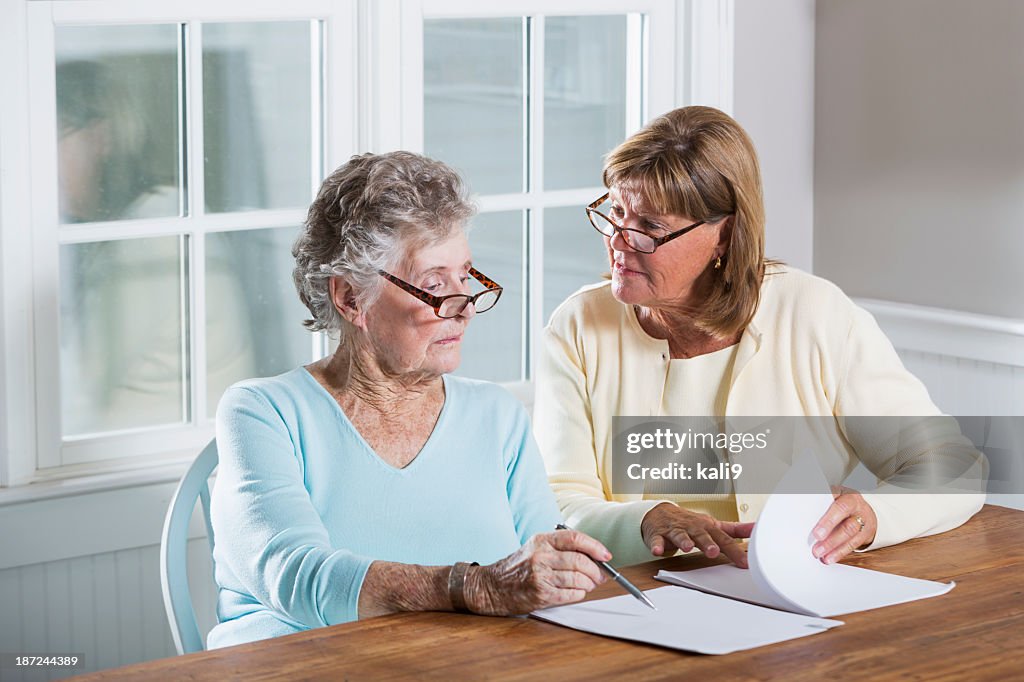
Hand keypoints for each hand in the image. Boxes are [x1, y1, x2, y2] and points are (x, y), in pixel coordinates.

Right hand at [466, 529, 609, 614]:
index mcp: (541, 540)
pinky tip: (575, 592)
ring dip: (588, 584)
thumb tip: (593, 556)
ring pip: (578, 579)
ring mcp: (540, 575)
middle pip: (580, 561)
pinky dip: (578, 594)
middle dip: (596, 570)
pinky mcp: (540, 594)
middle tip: (600, 576)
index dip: (595, 547)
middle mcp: (540, 556)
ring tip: (587, 585)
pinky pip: (570, 594)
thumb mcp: (535, 548)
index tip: (606, 555)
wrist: (492, 586)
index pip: (575, 538)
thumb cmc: (518, 567)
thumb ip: (560, 548)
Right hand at [641, 502, 753, 567]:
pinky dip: (656, 545)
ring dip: (683, 541)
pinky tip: (657, 551)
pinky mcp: (659, 535)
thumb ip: (735, 530)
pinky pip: (657, 540)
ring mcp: (676, 530)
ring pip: (680, 535)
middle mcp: (693, 528)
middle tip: (713, 551)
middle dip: (707, 543)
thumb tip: (755, 529)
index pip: (723, 539)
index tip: (744, 563)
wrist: (660, 513)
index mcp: (708, 528)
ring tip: (686, 548)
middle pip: (701, 535)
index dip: (734, 551)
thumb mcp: (714, 525)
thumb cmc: (690, 523)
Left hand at [811, 486, 877, 563]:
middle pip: (847, 524)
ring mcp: (863, 521)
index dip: (829, 520)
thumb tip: (803, 514)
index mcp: (848, 496)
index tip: (817, 533)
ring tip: (820, 555)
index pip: (840, 507)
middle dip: (831, 537)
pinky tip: (829, 558)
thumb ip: (822, 503)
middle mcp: (857, 508)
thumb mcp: (834, 496)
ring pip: (850, 535)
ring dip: (834, 547)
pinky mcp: (865, 534)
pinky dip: (839, 553)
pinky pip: (853, 545)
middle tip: (816, 547)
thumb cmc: (842, 501)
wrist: (863, 509)